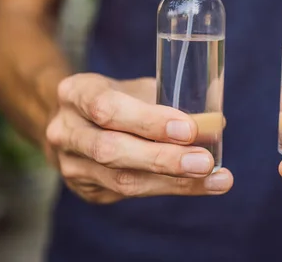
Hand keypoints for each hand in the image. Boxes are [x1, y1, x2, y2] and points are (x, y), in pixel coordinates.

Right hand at [45, 73, 232, 203]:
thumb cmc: (118, 98)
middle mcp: (65, 131)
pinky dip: (171, 188)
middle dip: (163, 158)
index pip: (108, 108)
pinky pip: (131, 194)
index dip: (149, 121)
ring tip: (215, 179)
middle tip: (204, 161)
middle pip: (112, 151)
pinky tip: (203, 185)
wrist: (75, 121)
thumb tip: (216, 122)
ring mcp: (71, 165)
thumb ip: (170, 100)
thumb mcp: (135, 88)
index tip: (189, 129)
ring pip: (122, 180)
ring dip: (174, 181)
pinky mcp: (87, 189)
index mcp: (76, 93)